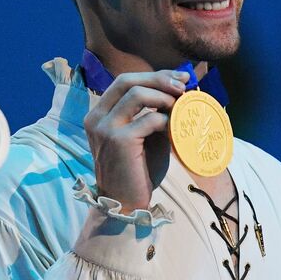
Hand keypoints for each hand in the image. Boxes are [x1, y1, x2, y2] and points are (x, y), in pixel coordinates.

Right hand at [83, 69, 188, 211]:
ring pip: (136, 94)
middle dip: (159, 78)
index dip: (153, 75)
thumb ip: (153, 112)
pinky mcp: (119, 141)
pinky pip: (148, 119)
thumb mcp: (144, 135)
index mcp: (99, 113)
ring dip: (163, 96)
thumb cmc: (138, 170)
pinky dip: (166, 120)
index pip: (124, 81)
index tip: (178, 78)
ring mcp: (105, 128)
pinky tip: (174, 129)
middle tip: (183, 85)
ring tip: (180, 106)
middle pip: (127, 80)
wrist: (125, 203)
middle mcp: (97, 117)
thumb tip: (178, 89)